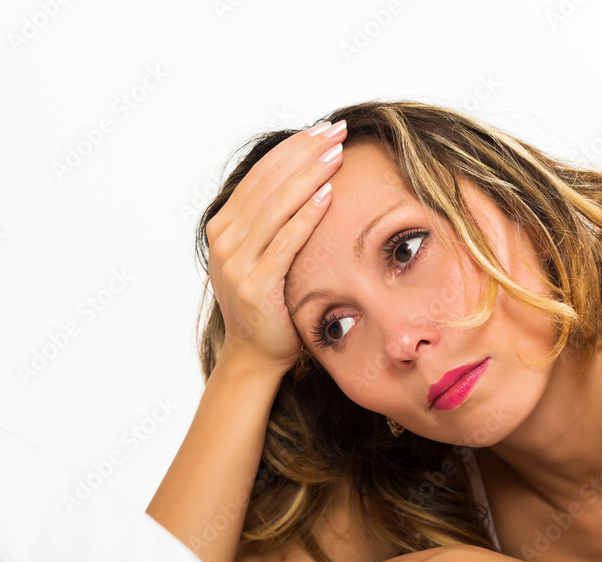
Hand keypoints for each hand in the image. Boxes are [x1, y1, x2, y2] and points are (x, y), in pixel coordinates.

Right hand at [205, 119, 348, 374]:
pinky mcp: (256, 285)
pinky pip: (284, 243)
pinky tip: (326, 196)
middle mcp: (225, 239)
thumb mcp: (265, 254)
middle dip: (304, 153)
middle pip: (268, 183)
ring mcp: (236, 262)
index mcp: (225, 225)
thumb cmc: (271, 301)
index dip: (293, 148)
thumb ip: (274, 221)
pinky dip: (305, 217)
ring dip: (308, 176)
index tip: (322, 128)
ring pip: (275, 207)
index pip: (261, 175)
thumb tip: (308, 181)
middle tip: (335, 130)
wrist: (256, 353)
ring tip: (336, 154)